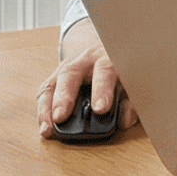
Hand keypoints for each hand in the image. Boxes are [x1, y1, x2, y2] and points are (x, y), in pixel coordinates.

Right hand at [36, 23, 137, 137]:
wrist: (108, 47)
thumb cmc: (123, 70)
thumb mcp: (133, 82)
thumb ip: (132, 101)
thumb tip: (124, 120)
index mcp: (108, 57)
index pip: (105, 70)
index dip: (102, 89)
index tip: (100, 109)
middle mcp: (85, 59)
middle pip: (71, 73)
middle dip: (65, 96)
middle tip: (60, 117)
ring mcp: (68, 66)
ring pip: (54, 82)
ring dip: (49, 106)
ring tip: (48, 128)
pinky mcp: (57, 77)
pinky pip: (46, 91)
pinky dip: (43, 109)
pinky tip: (45, 126)